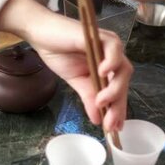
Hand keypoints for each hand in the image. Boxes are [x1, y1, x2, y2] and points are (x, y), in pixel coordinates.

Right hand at [0, 0, 131, 131]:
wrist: (40, 36)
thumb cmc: (58, 54)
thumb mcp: (76, 82)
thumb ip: (89, 98)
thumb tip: (98, 121)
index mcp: (107, 68)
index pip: (119, 90)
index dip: (119, 109)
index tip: (115, 128)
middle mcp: (112, 57)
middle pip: (123, 81)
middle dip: (118, 104)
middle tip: (109, 123)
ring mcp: (107, 46)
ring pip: (122, 68)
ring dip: (114, 87)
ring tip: (102, 101)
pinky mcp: (99, 35)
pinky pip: (113, 47)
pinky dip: (111, 61)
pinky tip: (101, 73)